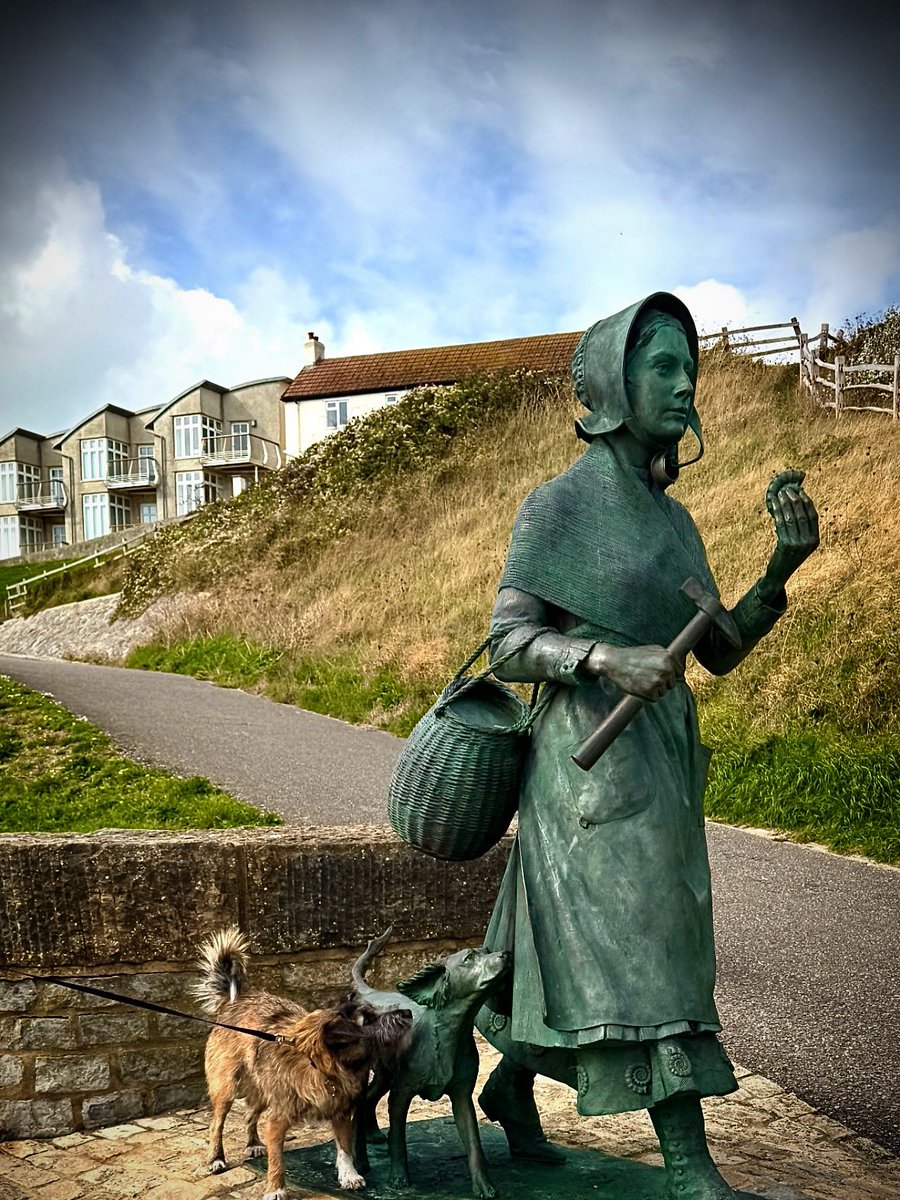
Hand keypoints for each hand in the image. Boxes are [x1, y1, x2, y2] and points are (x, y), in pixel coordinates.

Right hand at [585, 643, 683, 700]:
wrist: (614, 661)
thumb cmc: (634, 655)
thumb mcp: (654, 649)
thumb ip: (669, 657)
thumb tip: (682, 666)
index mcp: (669, 657)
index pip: (680, 672)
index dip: (670, 674)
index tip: (659, 673)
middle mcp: (666, 669)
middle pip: (672, 684)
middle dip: (662, 682)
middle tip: (647, 675)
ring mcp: (658, 681)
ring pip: (663, 692)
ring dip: (654, 689)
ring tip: (642, 679)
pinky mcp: (650, 692)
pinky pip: (655, 698)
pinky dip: (647, 695)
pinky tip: (639, 685)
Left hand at [761, 469, 819, 593]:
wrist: (779, 574)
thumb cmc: (788, 555)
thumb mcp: (800, 542)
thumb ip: (801, 527)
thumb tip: (796, 502)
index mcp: (816, 540)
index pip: (813, 516)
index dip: (807, 502)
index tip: (800, 491)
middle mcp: (809, 542)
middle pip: (802, 515)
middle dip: (794, 500)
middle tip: (786, 490)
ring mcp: (798, 544)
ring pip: (791, 518)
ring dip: (784, 504)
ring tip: (778, 495)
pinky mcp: (785, 546)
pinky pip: (781, 525)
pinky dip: (777, 513)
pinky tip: (773, 506)